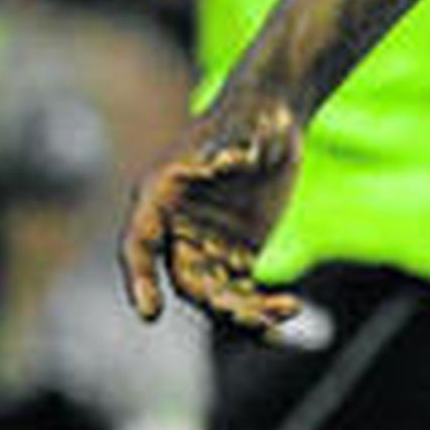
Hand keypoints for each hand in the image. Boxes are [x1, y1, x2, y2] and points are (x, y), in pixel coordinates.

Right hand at [120, 99, 303, 333]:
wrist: (272, 118)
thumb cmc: (249, 114)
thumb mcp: (242, 125)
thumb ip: (230, 144)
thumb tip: (223, 161)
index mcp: (161, 196)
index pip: (139, 245)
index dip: (139, 280)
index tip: (150, 312)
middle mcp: (177, 229)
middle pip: (186, 280)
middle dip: (215, 303)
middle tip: (249, 316)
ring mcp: (206, 246)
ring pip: (216, 295)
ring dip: (245, 313)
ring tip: (280, 315)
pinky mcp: (236, 255)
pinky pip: (243, 292)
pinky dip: (262, 307)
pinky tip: (289, 311)